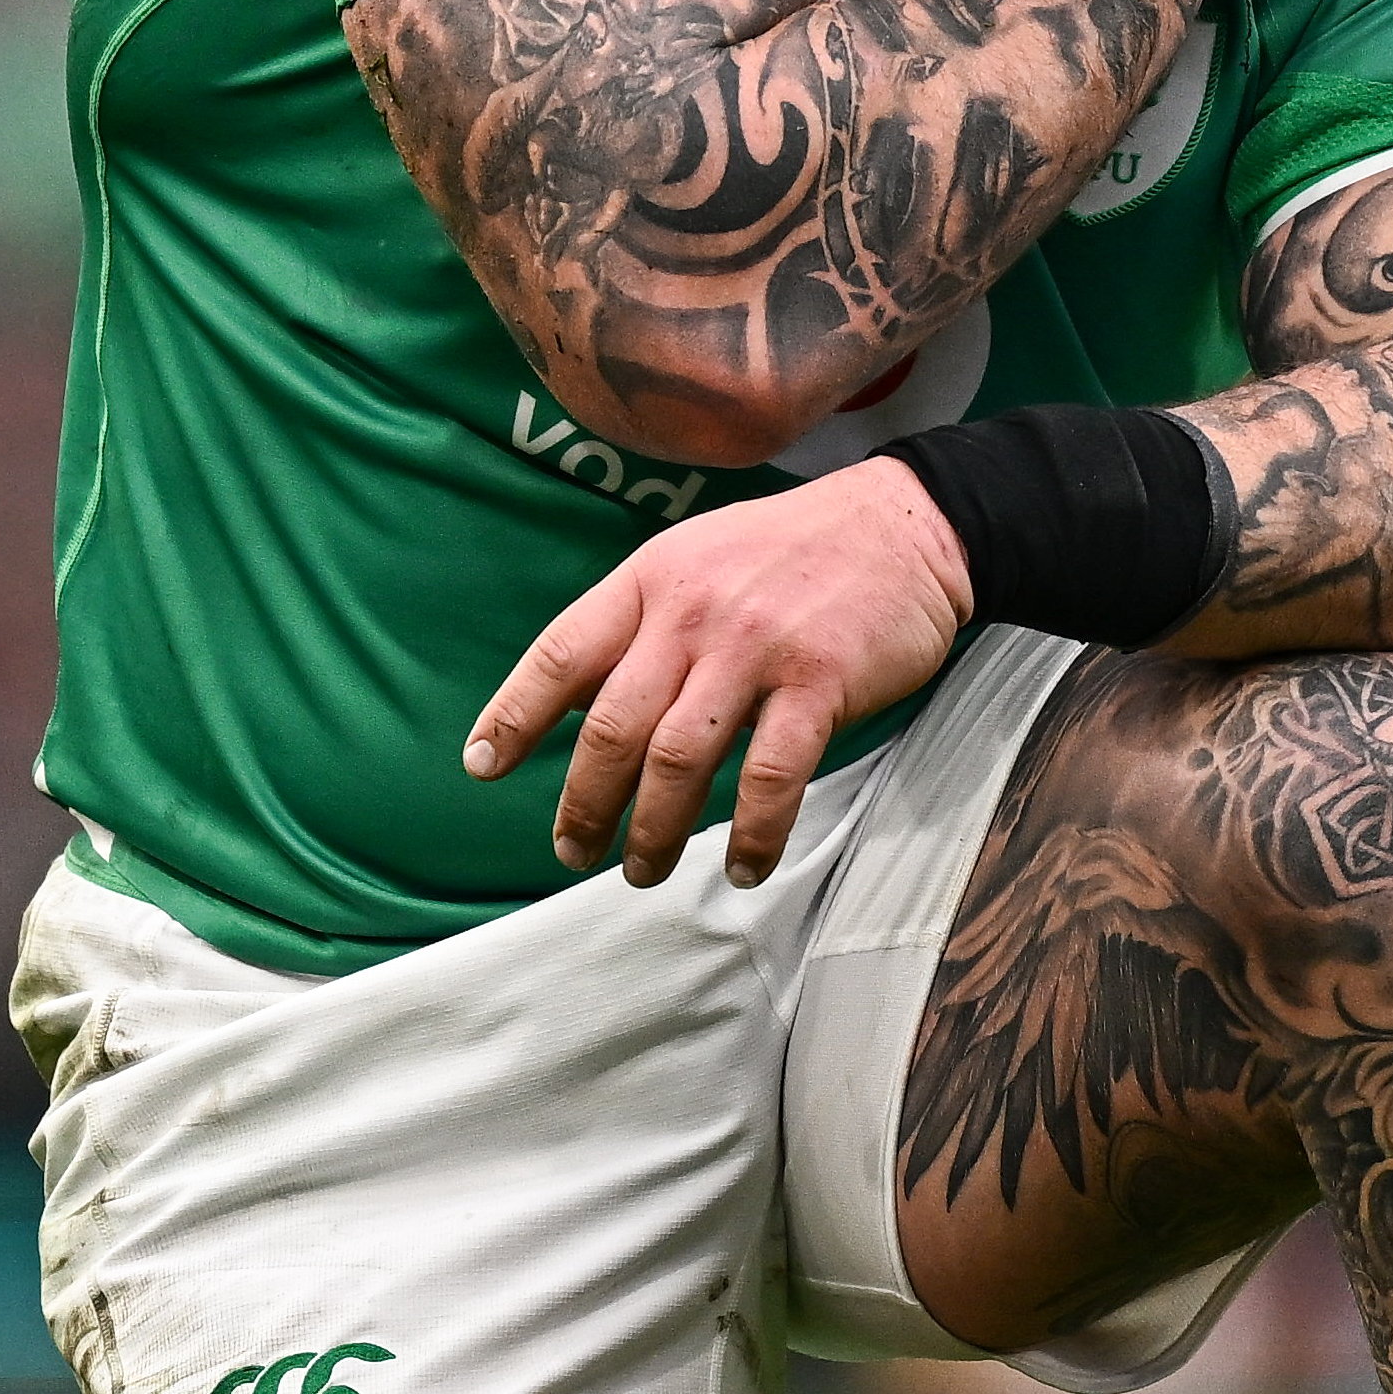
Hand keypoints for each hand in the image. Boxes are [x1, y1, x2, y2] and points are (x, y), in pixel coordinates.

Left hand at [462, 459, 974, 888]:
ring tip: (643, 869)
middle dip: (584, 801)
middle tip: (573, 850)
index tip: (482, 765)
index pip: (562, 652)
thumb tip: (577, 700)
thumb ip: (642, 621)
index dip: (514, 713)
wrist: (909, 524)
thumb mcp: (697, 558)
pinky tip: (745, 865)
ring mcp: (756, 647)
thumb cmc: (795, 552)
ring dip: (654, 829)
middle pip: (612, 725)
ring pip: (679, 758)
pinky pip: (772, 775)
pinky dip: (753, 832)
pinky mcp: (820, 681)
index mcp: (651, 579)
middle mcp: (692, 612)